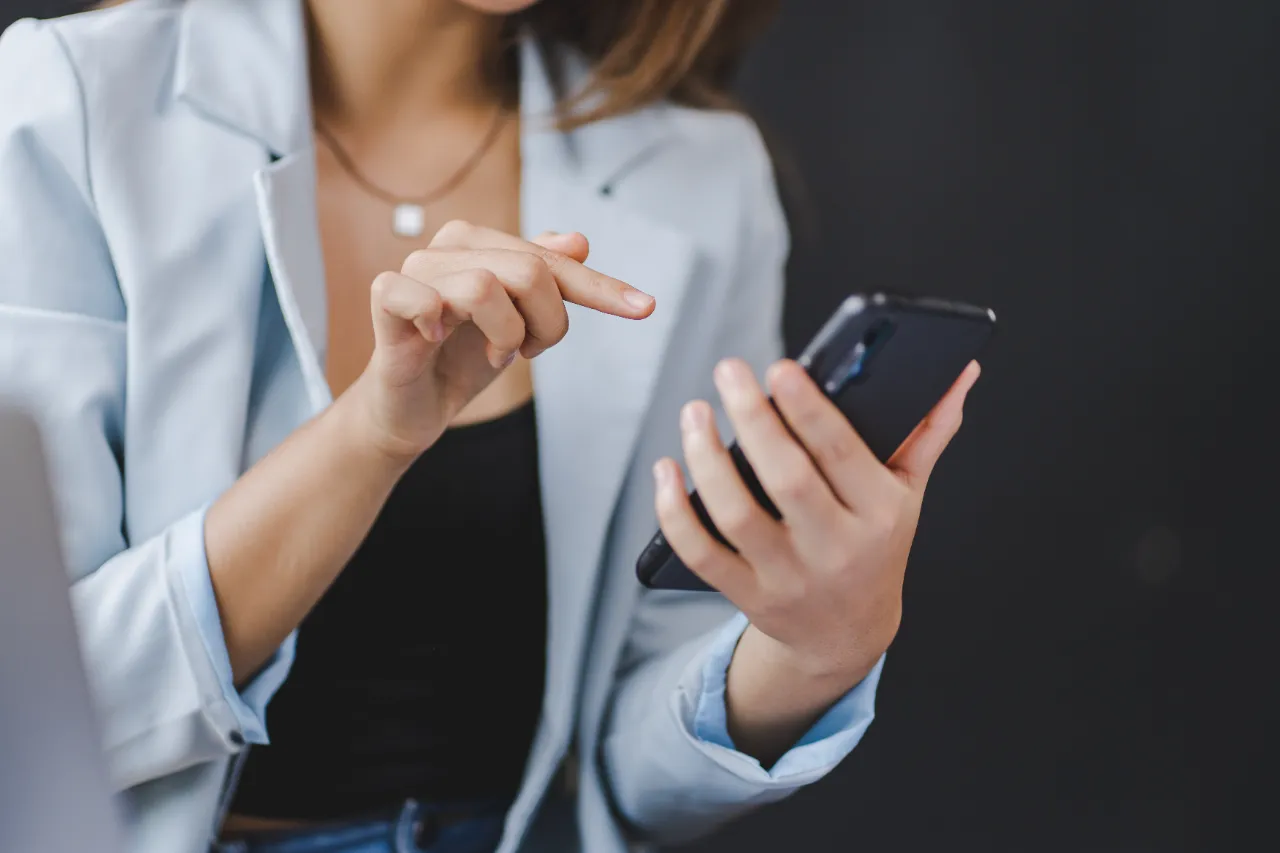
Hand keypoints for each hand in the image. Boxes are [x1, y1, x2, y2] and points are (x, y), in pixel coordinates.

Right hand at [348, 220, 653, 460]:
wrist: (411, 408)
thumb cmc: (462, 359)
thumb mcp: (519, 323)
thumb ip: (546, 281)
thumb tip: (579, 239)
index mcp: (482, 244)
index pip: (553, 260)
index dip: (600, 288)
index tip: (646, 308)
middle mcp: (448, 247)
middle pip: (530, 271)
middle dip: (546, 324)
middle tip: (527, 352)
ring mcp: (415, 270)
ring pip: (486, 286)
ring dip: (503, 334)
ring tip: (491, 353)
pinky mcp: (386, 298)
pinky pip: (424, 298)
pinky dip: (442, 323)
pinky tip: (439, 339)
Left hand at [654, 358, 980, 684]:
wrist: (846, 635)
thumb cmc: (873, 544)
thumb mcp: (908, 494)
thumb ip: (928, 432)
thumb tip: (959, 372)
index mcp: (879, 513)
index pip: (841, 455)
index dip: (809, 411)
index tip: (780, 369)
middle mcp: (835, 548)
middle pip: (786, 479)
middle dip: (753, 421)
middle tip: (729, 370)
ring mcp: (788, 577)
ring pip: (737, 515)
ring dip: (707, 460)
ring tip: (695, 412)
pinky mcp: (748, 596)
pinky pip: (702, 554)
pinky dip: (674, 513)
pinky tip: (666, 469)